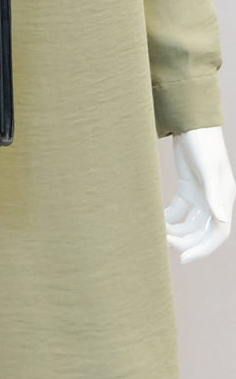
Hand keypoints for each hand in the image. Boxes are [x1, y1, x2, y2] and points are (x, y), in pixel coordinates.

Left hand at [165, 126, 235, 262]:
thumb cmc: (202, 142)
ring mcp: (201, 194)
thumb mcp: (208, 168)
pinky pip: (179, 211)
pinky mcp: (188, 186)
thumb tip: (220, 220)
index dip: (203, 249)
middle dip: (185, 241)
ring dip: (175, 231)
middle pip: (202, 232)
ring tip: (157, 231)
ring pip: (189, 223)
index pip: (218, 233)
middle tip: (163, 243)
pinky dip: (168, 217)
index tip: (183, 258)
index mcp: (224, 198)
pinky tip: (155, 218)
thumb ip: (214, 195)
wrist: (191, 120)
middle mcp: (214, 199)